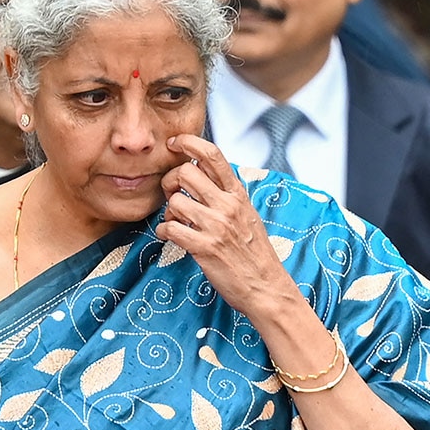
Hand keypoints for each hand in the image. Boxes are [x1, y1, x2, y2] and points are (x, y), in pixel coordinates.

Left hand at [155, 134, 296, 317]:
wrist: (266, 287)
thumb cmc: (253, 251)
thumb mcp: (246, 213)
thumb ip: (226, 193)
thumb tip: (200, 170)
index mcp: (238, 194)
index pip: (212, 154)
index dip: (188, 142)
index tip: (174, 143)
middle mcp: (227, 206)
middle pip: (185, 172)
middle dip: (170, 182)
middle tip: (172, 195)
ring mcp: (216, 226)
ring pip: (174, 202)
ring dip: (167, 212)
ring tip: (175, 222)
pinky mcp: (204, 248)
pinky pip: (169, 229)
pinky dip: (163, 232)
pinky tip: (171, 236)